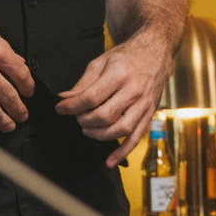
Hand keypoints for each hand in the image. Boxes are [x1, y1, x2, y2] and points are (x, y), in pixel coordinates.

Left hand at [56, 32, 169, 164]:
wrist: (155, 53)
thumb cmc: (126, 57)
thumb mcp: (101, 62)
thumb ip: (83, 83)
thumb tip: (65, 98)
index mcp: (119, 75)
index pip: (91, 97)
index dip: (72, 106)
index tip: (60, 109)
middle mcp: (133, 91)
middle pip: (105, 115)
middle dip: (85, 121)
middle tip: (77, 118)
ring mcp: (143, 104)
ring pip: (120, 129)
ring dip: (99, 135)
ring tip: (87, 129)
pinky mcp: (149, 114)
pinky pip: (137, 137)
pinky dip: (123, 152)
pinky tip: (110, 161)